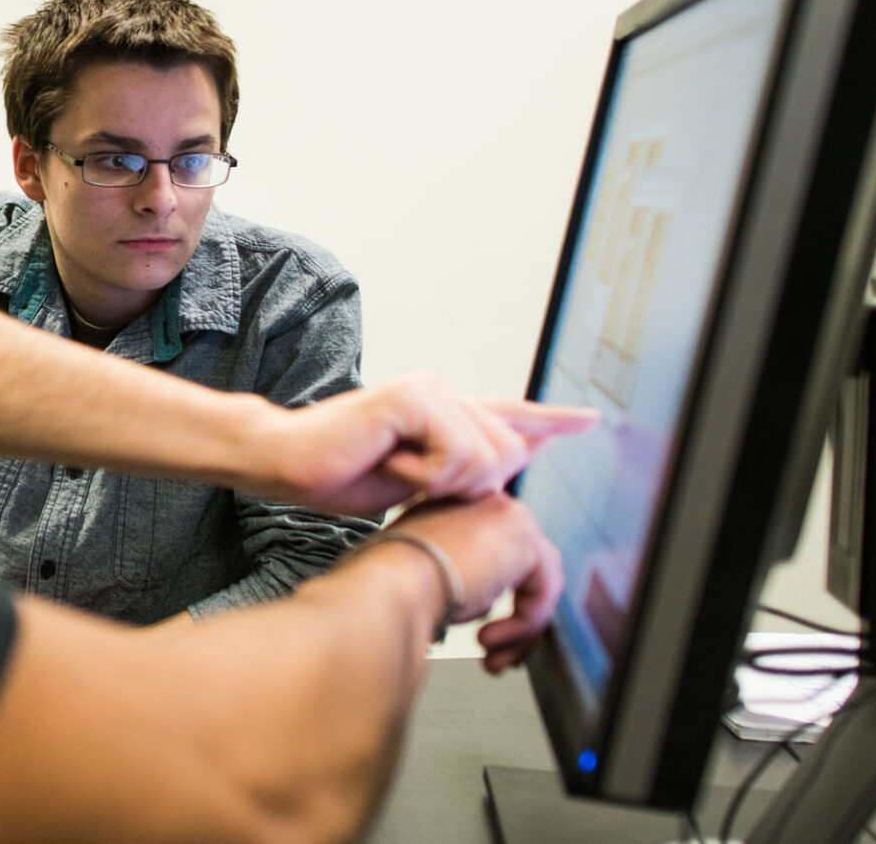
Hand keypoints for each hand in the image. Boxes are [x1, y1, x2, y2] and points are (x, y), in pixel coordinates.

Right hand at [248, 372, 596, 516]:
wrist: (286, 463)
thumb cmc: (338, 473)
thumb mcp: (414, 482)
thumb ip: (459, 471)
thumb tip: (508, 464)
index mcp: (442, 409)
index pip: (508, 412)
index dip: (552, 419)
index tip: (589, 420)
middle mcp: (441, 391)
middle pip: (508, 452)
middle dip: (467, 486)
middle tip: (412, 481)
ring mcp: (429, 389)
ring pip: (486, 459)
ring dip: (441, 484)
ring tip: (396, 470)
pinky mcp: (414, 397)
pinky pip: (456, 457)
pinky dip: (424, 477)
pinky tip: (391, 462)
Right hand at [382, 493, 562, 671]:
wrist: (390, 581)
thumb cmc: (393, 581)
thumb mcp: (430, 571)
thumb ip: (463, 575)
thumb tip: (486, 602)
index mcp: (459, 504)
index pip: (496, 549)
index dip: (495, 595)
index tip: (486, 633)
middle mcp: (486, 501)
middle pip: (523, 566)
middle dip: (515, 618)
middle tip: (495, 651)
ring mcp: (509, 516)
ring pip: (538, 581)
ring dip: (518, 628)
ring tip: (490, 654)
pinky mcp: (526, 540)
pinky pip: (543, 592)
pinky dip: (523, 624)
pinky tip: (489, 641)